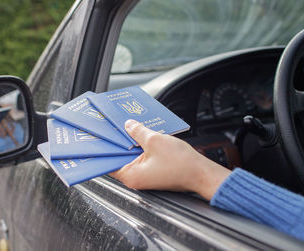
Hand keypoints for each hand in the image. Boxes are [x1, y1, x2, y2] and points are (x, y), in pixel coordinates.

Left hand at [110, 120, 230, 199]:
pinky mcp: (153, 171)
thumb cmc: (181, 164)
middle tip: (116, 126)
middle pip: (121, 156)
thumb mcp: (154, 140)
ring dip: (133, 141)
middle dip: (121, 140)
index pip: (108, 162)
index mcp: (131, 175)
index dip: (105, 147)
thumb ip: (137, 131)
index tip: (101, 136)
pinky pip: (143, 156)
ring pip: (133, 155)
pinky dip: (143, 145)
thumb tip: (128, 125)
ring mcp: (145, 175)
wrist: (202, 173)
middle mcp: (135, 178)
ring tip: (131, 127)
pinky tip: (145, 133)